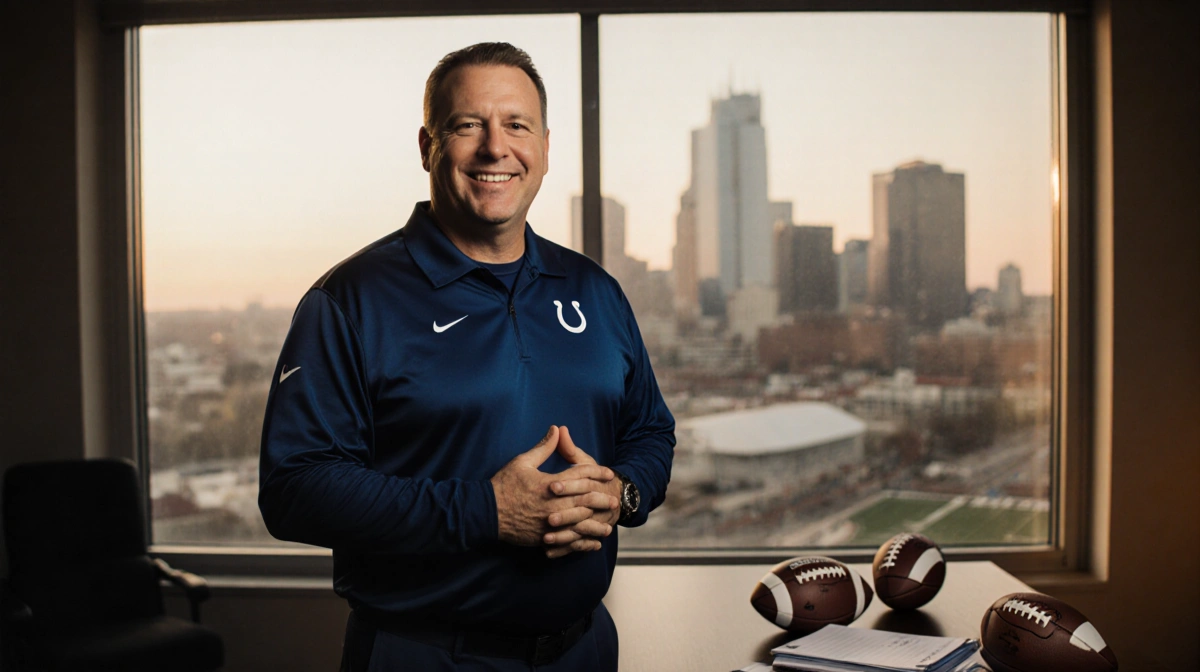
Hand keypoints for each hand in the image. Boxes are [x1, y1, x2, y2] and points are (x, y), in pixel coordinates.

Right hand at [491, 426, 614, 546]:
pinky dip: (582, 544)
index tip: (608, 473)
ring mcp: (549, 523)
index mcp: (550, 484)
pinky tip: (592, 544)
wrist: (485, 513)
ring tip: (608, 526)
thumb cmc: (503, 485)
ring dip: (595, 525)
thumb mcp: (522, 462)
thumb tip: (557, 429)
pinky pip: (568, 542)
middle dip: (601, 500)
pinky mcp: (543, 537)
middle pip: (584, 501)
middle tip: (614, 501)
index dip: (596, 472)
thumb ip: (543, 447)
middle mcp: (553, 504)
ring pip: (579, 525)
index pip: (580, 475)